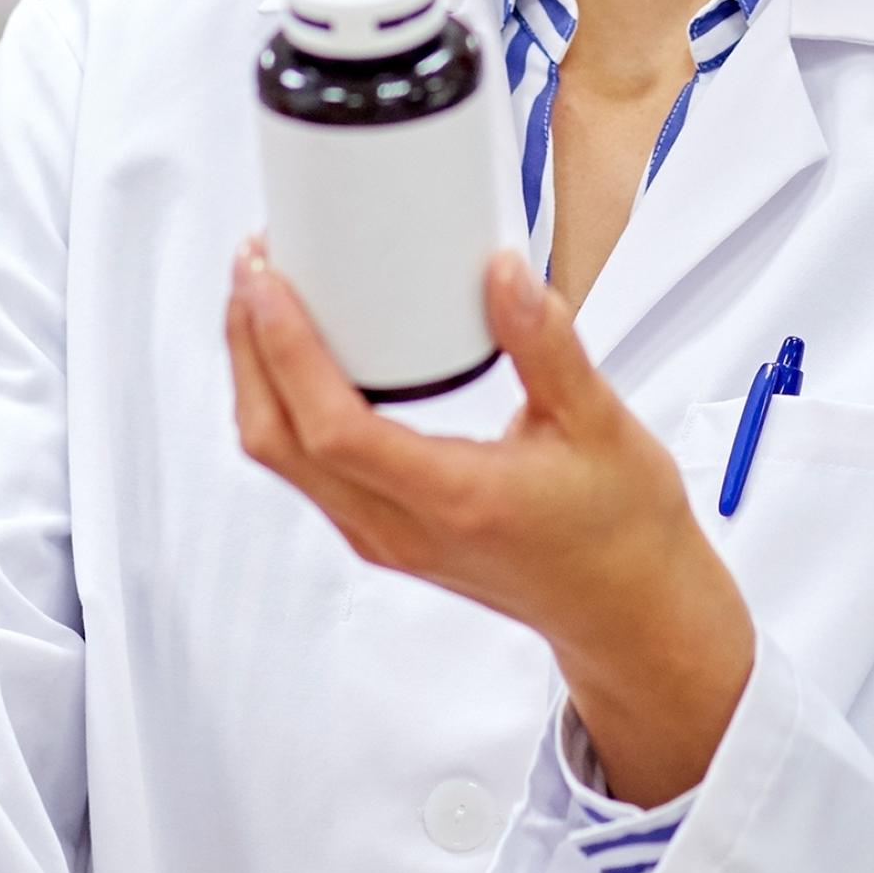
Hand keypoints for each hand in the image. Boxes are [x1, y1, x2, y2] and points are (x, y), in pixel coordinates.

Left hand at [230, 245, 754, 805]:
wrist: (625, 608)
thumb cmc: (620, 525)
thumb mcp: (599, 424)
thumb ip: (548, 345)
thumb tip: (502, 272)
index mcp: (454, 501)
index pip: (333, 430)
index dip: (286, 350)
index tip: (269, 279)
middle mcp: (401, 530)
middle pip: (279, 443)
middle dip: (248, 348)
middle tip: (254, 264)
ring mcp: (384, 538)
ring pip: (282, 460)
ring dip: (256, 374)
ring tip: (263, 296)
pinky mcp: (384, 533)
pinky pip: (306, 469)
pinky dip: (283, 403)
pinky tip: (299, 354)